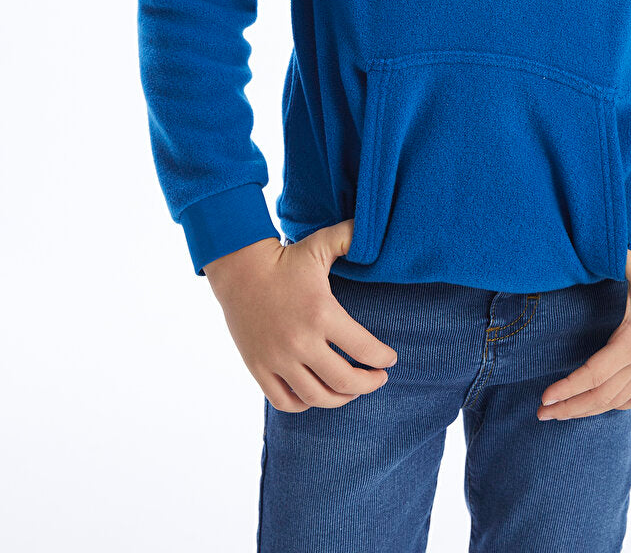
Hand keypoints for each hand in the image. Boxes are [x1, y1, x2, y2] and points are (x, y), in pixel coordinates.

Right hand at [202, 219, 397, 412]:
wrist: (240, 269)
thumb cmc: (285, 258)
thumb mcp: (320, 244)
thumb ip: (350, 237)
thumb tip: (372, 227)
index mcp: (322, 313)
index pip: (364, 349)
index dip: (383, 358)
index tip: (391, 359)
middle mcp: (300, 341)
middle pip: (344, 381)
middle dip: (369, 384)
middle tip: (379, 378)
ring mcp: (277, 358)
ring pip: (316, 397)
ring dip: (340, 398)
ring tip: (351, 390)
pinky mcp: (258, 367)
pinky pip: (285, 401)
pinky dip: (304, 403)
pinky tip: (317, 392)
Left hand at [536, 251, 630, 420]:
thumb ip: (614, 255)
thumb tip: (588, 241)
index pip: (595, 374)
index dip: (568, 388)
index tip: (545, 398)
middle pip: (602, 396)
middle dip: (570, 407)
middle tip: (541, 414)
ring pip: (619, 400)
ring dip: (591, 409)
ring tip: (565, 414)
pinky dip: (621, 404)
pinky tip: (609, 405)